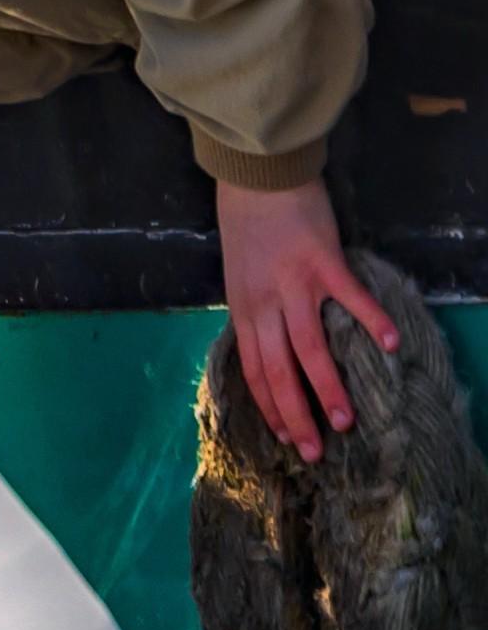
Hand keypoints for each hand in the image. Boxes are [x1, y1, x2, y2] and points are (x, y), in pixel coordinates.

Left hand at [217, 178, 409, 461]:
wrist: (255, 178)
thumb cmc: (249, 229)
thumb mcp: (241, 279)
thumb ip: (259, 314)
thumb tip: (274, 348)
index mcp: (244, 312)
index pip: (254, 372)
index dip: (270, 409)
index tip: (287, 442)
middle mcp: (263, 305)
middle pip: (277, 371)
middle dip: (295, 416)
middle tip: (316, 451)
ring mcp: (293, 284)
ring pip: (308, 348)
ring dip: (328, 387)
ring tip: (347, 420)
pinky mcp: (321, 260)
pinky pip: (348, 296)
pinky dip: (369, 320)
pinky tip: (387, 345)